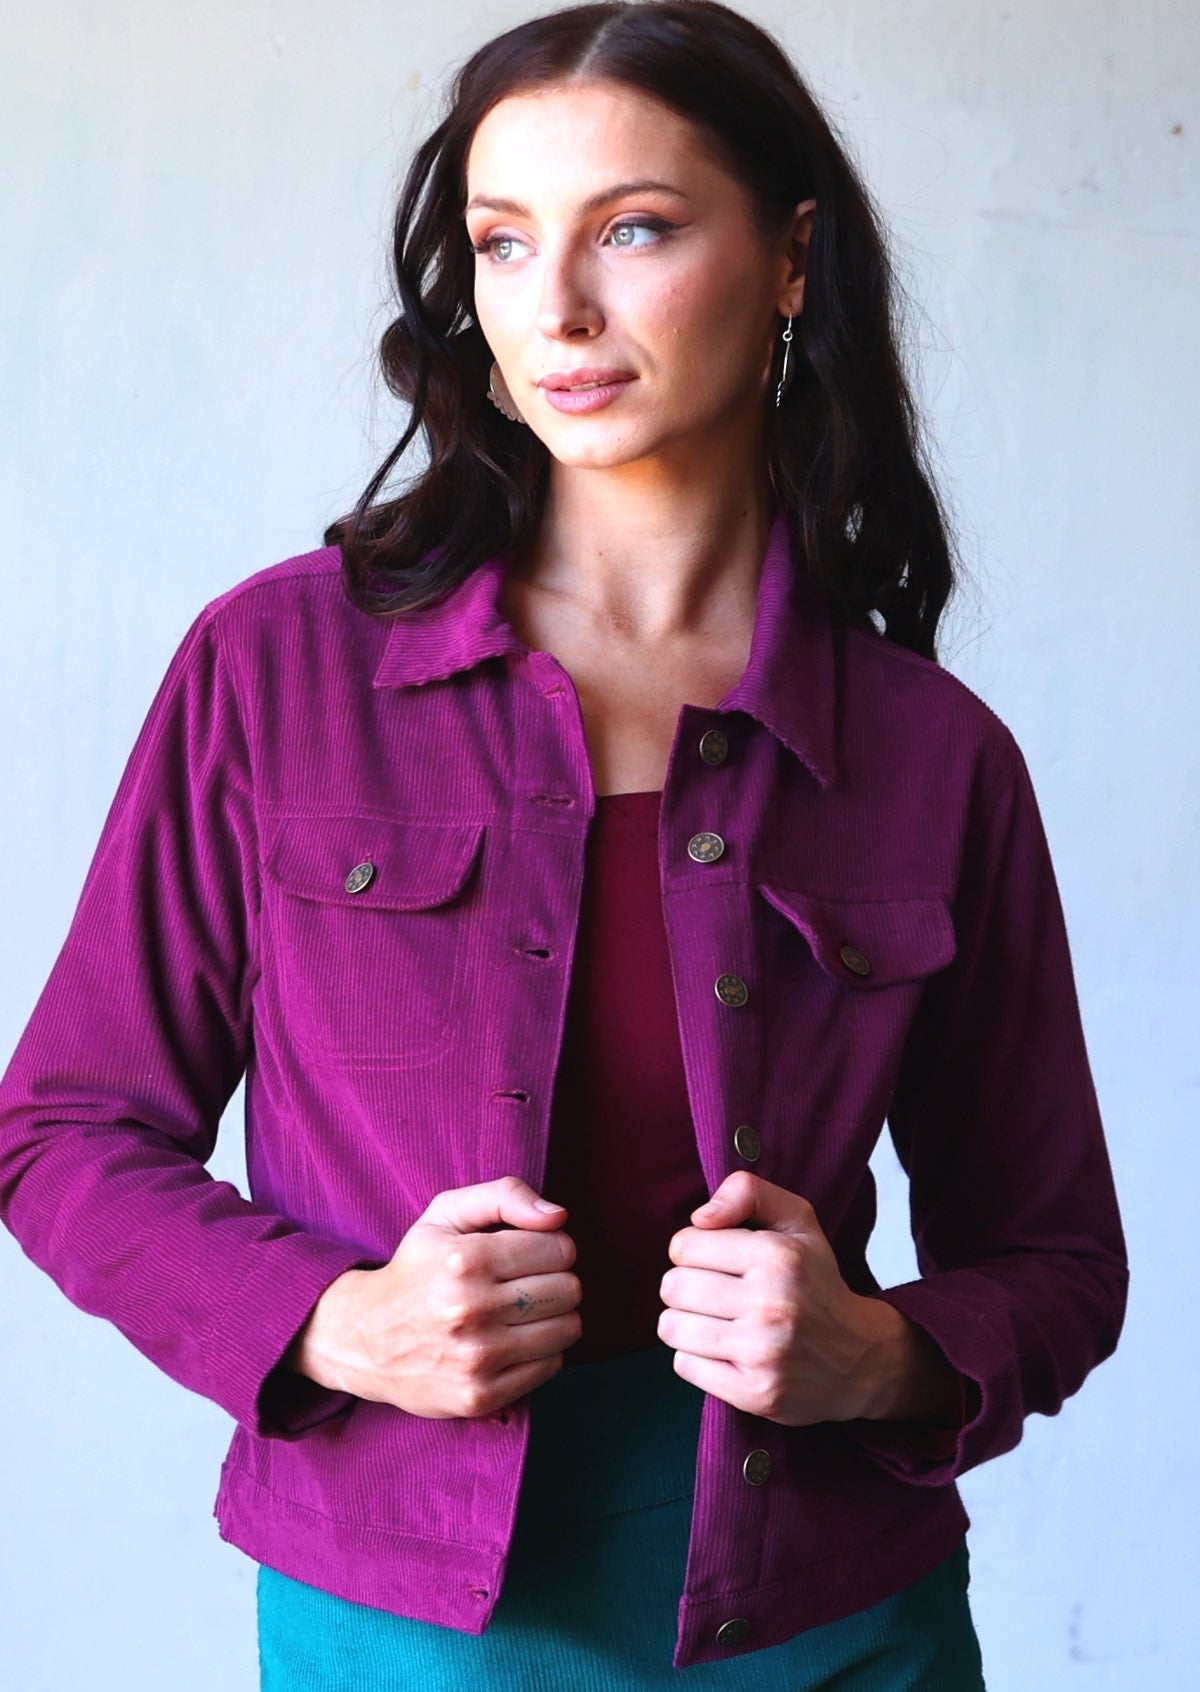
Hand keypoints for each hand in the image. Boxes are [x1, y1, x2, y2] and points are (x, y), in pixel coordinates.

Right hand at [283, 1176, 581, 1418]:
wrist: (364, 1338)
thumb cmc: (417, 1268)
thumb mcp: (447, 1214)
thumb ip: (506, 1196)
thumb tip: (559, 1216)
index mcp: (465, 1259)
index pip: (559, 1248)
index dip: (553, 1246)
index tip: (531, 1253)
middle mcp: (470, 1309)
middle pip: (568, 1289)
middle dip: (557, 1279)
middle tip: (527, 1282)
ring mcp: (476, 1357)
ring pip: (567, 1328)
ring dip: (554, 1316)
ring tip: (522, 1311)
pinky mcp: (481, 1396)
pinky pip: (551, 1365)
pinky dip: (542, 1350)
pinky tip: (512, 1339)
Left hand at [658, 1171, 958, 1426]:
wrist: (859, 1360)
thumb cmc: (817, 1284)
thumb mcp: (798, 1222)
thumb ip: (749, 1192)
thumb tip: (700, 1217)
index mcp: (779, 1255)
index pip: (684, 1245)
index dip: (692, 1251)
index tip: (715, 1261)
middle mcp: (772, 1303)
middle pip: (673, 1287)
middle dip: (685, 1288)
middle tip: (714, 1294)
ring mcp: (764, 1352)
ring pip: (672, 1328)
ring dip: (685, 1324)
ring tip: (715, 1323)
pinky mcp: (755, 1393)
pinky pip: (685, 1366)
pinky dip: (696, 1358)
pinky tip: (724, 1352)